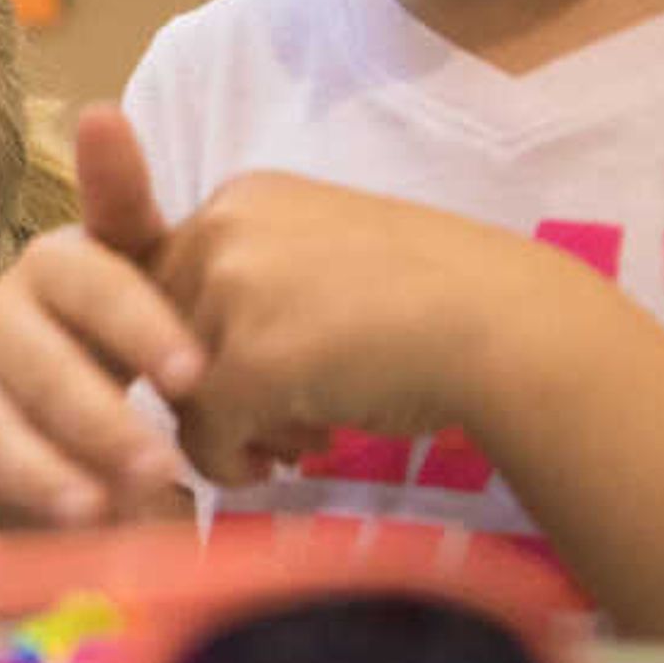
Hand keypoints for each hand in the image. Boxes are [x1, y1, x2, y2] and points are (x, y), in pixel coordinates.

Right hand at [0, 108, 205, 539]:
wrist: (86, 407)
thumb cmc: (141, 341)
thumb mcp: (167, 287)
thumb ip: (140, 218)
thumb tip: (101, 116)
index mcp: (61, 267)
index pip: (89, 277)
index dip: (136, 320)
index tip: (191, 371)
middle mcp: (0, 319)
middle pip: (36, 359)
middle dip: (96, 413)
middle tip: (159, 464)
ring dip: (37, 467)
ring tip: (92, 513)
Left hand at [145, 171, 542, 484]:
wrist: (506, 325)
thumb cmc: (434, 303)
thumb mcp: (326, 262)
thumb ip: (258, 285)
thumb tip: (197, 365)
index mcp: (243, 199)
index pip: (165, 279)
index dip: (201, 341)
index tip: (257, 370)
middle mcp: (221, 228)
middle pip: (158, 337)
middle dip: (213, 387)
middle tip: (284, 419)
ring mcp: (227, 291)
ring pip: (176, 391)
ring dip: (232, 428)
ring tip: (300, 437)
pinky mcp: (243, 360)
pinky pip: (202, 435)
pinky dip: (236, 463)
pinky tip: (292, 461)